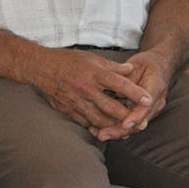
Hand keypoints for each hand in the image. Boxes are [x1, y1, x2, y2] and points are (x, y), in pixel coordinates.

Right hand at [30, 48, 150, 136]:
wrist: (41, 68)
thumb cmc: (68, 61)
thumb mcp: (92, 58)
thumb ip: (112, 66)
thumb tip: (131, 70)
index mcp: (94, 73)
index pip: (119, 84)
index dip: (135, 92)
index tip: (147, 99)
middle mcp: (86, 88)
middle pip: (112, 107)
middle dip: (127, 117)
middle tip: (140, 122)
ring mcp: (76, 101)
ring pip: (100, 120)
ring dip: (114, 126)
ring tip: (125, 128)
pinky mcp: (68, 111)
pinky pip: (86, 123)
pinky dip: (97, 127)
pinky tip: (105, 129)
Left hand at [93, 50, 174, 140]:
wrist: (159, 65)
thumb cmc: (147, 63)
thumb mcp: (137, 64)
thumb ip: (128, 78)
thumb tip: (119, 94)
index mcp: (156, 87)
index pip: (146, 106)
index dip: (136, 117)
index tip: (124, 124)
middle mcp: (156, 103)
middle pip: (140, 122)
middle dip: (121, 130)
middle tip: (103, 134)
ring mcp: (150, 110)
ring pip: (134, 126)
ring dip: (117, 132)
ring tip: (99, 135)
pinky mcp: (143, 114)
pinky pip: (131, 124)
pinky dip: (117, 128)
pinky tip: (101, 131)